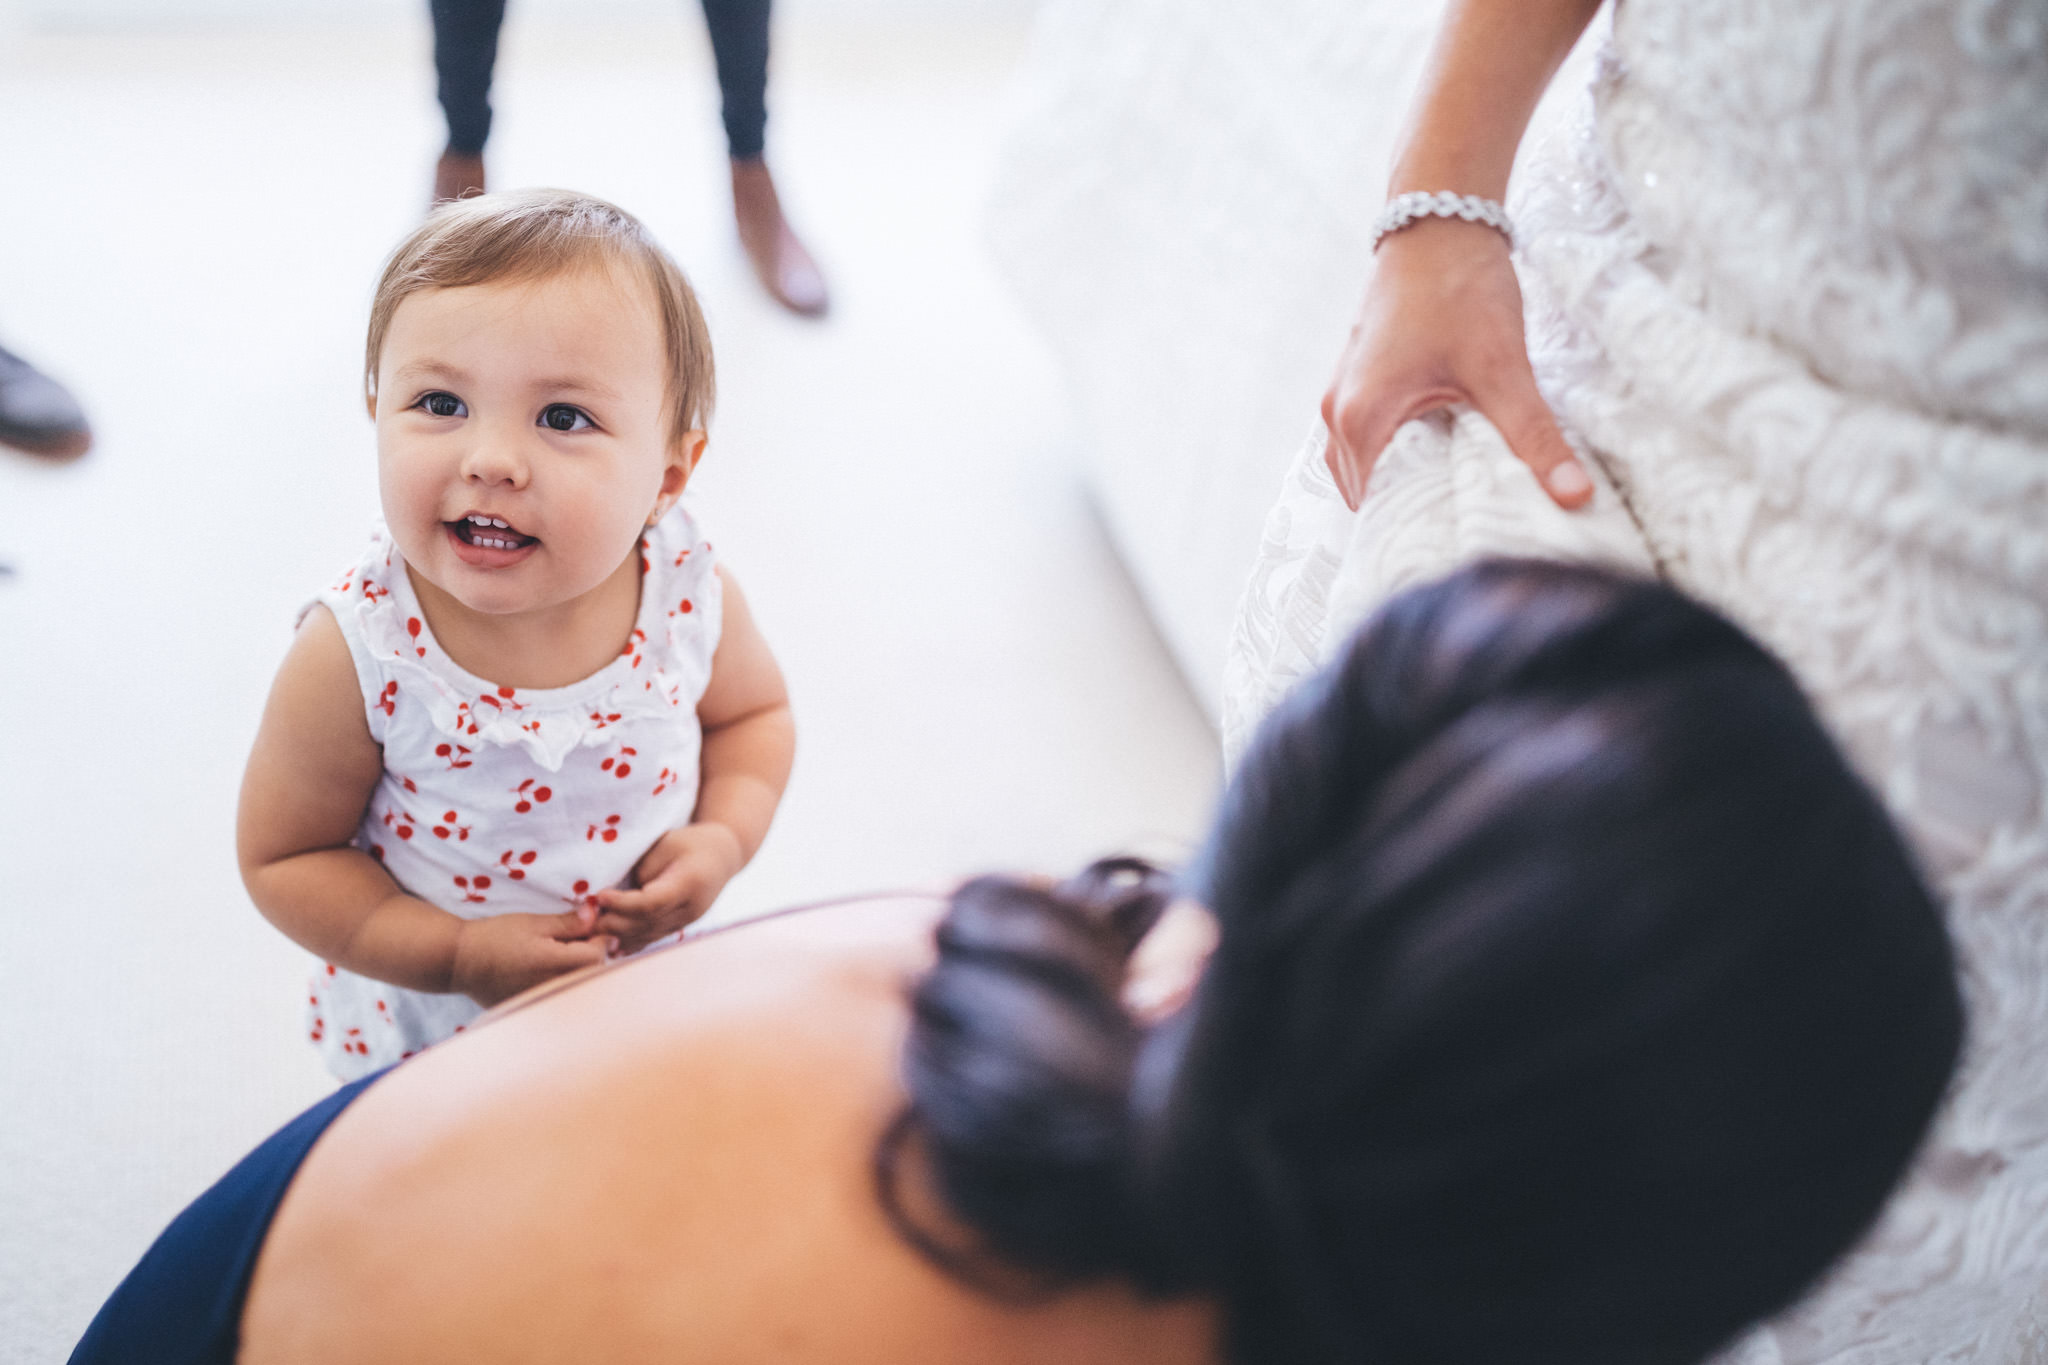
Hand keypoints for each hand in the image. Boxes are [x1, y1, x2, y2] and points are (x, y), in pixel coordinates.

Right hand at [451, 910, 607, 1008]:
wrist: (460, 962)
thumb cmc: (496, 936)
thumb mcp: (534, 922)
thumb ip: (569, 923)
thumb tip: (596, 916)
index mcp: (555, 964)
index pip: (598, 955)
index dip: (599, 938)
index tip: (591, 927)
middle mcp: (553, 988)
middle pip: (592, 973)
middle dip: (591, 954)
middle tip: (577, 938)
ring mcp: (544, 1001)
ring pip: (579, 986)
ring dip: (579, 969)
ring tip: (560, 952)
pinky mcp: (535, 1007)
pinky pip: (561, 996)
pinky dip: (563, 982)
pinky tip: (548, 969)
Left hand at [594, 822, 744, 955]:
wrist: (724, 855)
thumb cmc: (692, 842)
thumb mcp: (668, 844)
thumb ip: (646, 869)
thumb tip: (622, 894)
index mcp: (690, 883)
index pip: (652, 901)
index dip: (624, 903)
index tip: (601, 896)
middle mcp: (691, 908)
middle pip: (648, 923)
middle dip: (615, 923)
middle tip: (587, 920)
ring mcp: (687, 920)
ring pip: (649, 934)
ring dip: (620, 935)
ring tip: (592, 932)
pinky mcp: (681, 926)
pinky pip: (654, 938)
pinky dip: (631, 942)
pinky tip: (611, 946)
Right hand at [1321, 218, 1590, 511]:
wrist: (1438, 218)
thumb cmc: (1460, 287)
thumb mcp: (1503, 368)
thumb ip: (1535, 436)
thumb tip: (1575, 496)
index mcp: (1361, 419)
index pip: (1378, 509)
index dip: (1416, 534)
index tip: (1455, 553)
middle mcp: (1337, 414)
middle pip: (1367, 494)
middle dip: (1410, 515)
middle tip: (1463, 538)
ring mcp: (1340, 395)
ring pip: (1364, 468)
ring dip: (1402, 485)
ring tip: (1453, 507)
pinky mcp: (1355, 379)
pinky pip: (1365, 441)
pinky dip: (1396, 458)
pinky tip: (1439, 462)